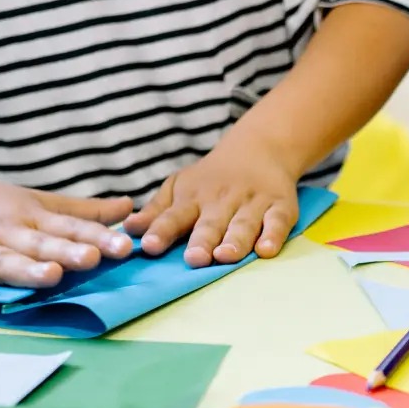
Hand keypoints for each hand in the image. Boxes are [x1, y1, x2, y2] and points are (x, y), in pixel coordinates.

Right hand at [0, 173, 134, 292]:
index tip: (124, 247)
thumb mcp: (40, 203)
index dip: (97, 237)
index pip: (70, 228)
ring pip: (3, 259)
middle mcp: (6, 230)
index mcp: (32, 217)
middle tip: (92, 259)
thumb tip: (130, 208)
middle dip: (66, 252)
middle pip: (39, 243)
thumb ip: (84, 212)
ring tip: (51, 276)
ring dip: (25, 268)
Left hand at [123, 137, 302, 266]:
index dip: (162, 231)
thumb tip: (127, 230)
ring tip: (225, 256)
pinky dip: (273, 235)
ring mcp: (252, 203)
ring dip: (235, 240)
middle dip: (202, 240)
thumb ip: (156, 212)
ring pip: (243, 224)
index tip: (149, 246)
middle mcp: (222, 201)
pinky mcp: (280, 206)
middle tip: (194, 259)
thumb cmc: (211, 179)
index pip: (174, 216)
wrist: (259, 148)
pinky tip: (266, 250)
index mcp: (193, 198)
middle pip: (210, 223)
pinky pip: (278, 222)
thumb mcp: (179, 188)